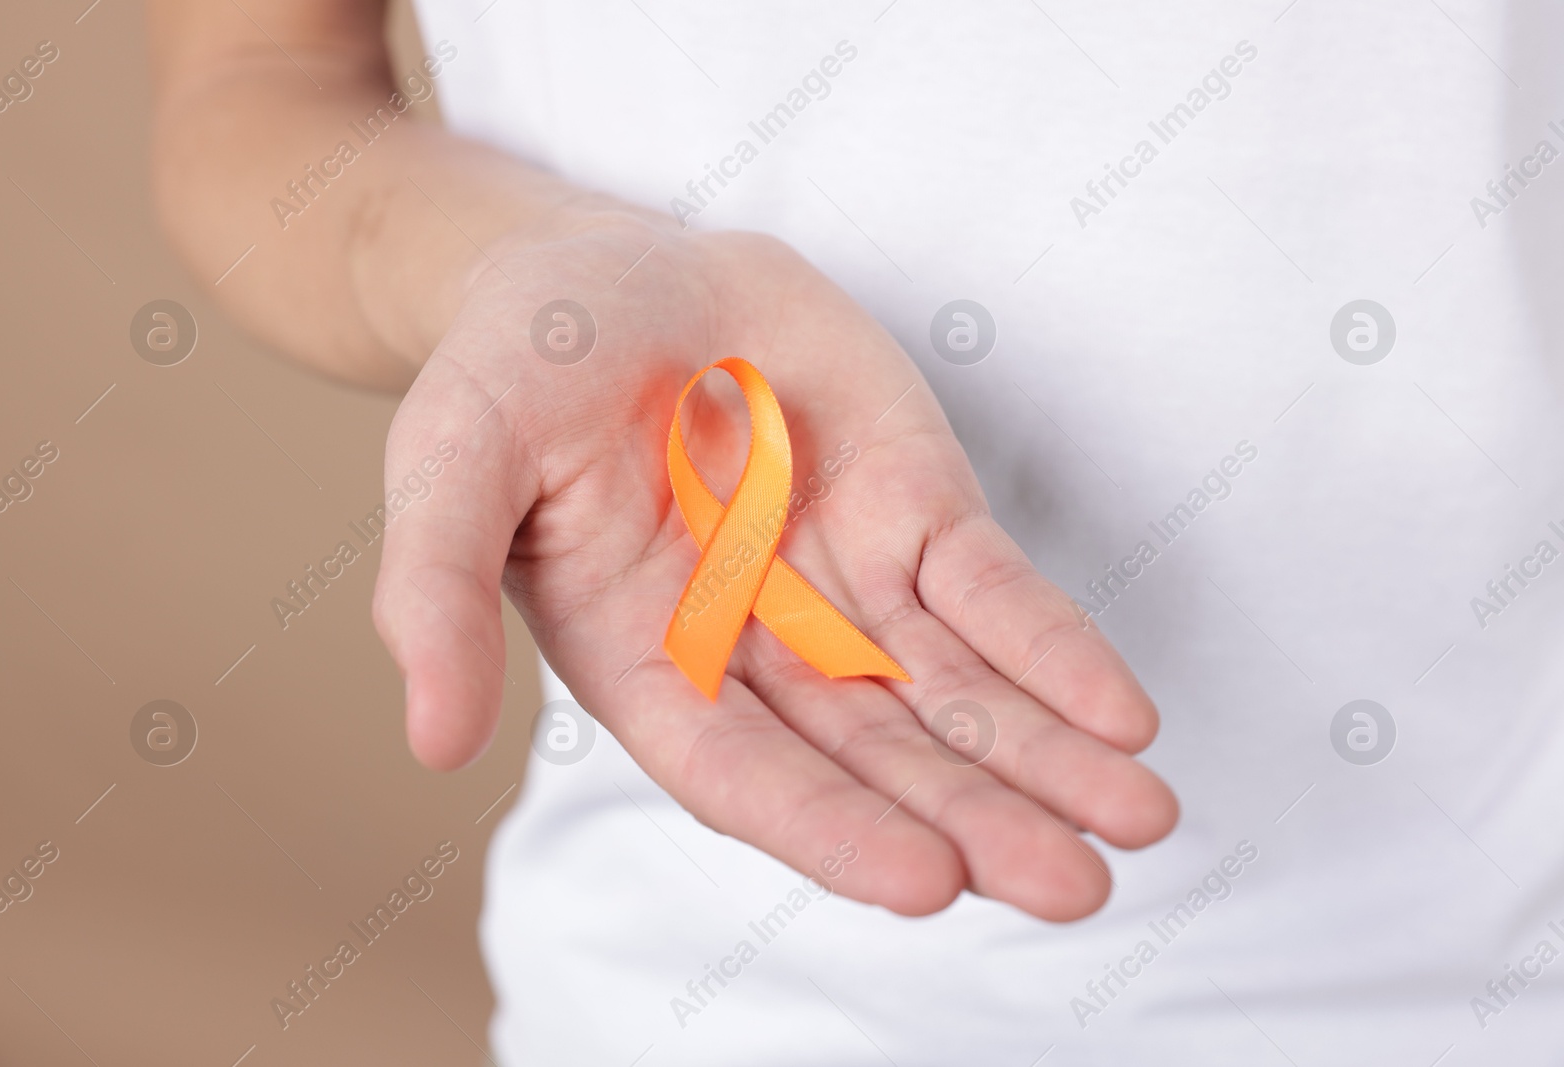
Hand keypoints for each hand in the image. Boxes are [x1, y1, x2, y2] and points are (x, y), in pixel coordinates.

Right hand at [371, 208, 1176, 920]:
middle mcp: (757, 650)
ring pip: (955, 691)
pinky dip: (1056, 648)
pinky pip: (993, 589)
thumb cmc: (512, 374)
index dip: (832, 827)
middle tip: (1073, 888)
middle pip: (876, 756)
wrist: (604, 269)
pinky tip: (1122, 712)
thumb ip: (435, 592)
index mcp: (646, 665)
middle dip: (976, 820)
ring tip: (1137, 824)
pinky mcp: (913, 509)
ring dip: (1045, 757)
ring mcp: (845, 583)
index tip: (928, 883)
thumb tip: (431, 742)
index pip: (746, 774)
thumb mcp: (448, 460)